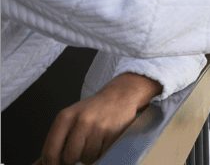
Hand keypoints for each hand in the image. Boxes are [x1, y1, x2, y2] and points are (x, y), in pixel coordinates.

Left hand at [38, 73, 161, 164]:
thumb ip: (58, 138)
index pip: (50, 150)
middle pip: (70, 157)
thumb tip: (44, 163)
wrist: (120, 96)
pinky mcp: (113, 133)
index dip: (51, 163)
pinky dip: (103, 152)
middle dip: (75, 158)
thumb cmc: (93, 110)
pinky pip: (103, 154)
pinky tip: (105, 140)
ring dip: (91, 155)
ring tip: (95, 141)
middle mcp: (81, 120)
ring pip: (87, 158)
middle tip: (81, 148)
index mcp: (65, 117)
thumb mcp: (72, 117)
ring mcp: (98, 126)